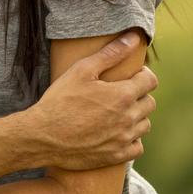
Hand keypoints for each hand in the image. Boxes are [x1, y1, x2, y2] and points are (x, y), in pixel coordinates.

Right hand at [29, 31, 156, 169]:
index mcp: (122, 95)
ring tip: (117, 112)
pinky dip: (131, 139)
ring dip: (136, 117)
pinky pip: (138, 147)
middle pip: (149, 103)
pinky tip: (117, 132)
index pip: (150, 81)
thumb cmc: (59, 100)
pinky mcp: (116, 156)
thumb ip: (111, 53)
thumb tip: (134, 37)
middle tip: (120, 93)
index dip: (142, 74)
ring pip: (144, 125)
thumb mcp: (81, 70)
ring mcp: (123, 139)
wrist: (42, 136)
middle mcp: (128, 119)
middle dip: (139, 94)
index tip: (130, 75)